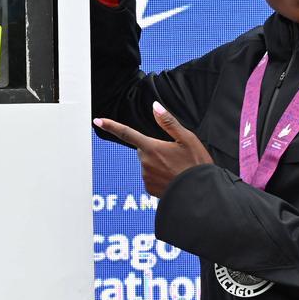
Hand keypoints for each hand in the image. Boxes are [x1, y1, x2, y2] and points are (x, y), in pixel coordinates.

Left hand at [94, 102, 212, 197]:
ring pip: (147, 164)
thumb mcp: (187, 139)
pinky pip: (151, 178)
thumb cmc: (196, 165)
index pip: (126, 133)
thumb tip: (155, 107)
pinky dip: (160, 176)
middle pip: (143, 150)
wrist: (201, 193)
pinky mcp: (149, 189)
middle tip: (174, 155)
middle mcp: (145, 163)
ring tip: (177, 169)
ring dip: (158, 164)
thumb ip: (168, 122)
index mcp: (151, 148)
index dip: (111, 125)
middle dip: (154, 149)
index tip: (97, 120)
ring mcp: (146, 177)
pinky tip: (173, 178)